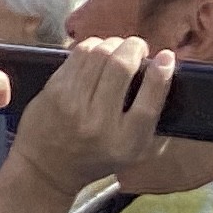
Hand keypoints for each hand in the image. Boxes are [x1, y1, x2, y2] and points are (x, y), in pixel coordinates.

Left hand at [8, 37, 170, 193]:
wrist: (46, 168)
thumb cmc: (95, 157)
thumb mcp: (132, 150)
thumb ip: (152, 118)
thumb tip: (167, 69)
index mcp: (125, 141)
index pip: (149, 101)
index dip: (161, 74)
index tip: (166, 57)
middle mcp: (97, 122)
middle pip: (121, 67)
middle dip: (134, 48)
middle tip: (138, 48)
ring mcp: (71, 105)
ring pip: (98, 54)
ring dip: (113, 44)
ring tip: (118, 49)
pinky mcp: (52, 92)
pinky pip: (77, 55)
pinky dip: (92, 46)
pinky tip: (97, 52)